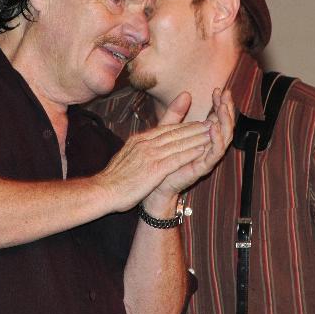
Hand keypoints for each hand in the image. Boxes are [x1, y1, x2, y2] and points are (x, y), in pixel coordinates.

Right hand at [97, 97, 211, 212]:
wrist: (103, 191)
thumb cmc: (113, 179)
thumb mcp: (125, 156)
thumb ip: (137, 148)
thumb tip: (141, 144)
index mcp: (139, 140)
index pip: (165, 129)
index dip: (183, 125)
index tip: (196, 123)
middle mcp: (145, 144)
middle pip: (174, 133)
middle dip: (194, 127)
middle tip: (210, 122)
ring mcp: (150, 155)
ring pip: (178, 143)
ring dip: (196, 137)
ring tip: (211, 133)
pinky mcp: (154, 169)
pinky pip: (176, 159)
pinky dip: (190, 153)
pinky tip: (202, 150)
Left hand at [154, 88, 233, 196]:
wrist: (155, 181)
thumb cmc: (162, 156)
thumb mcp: (168, 129)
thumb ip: (176, 113)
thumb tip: (186, 93)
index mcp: (202, 135)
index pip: (217, 116)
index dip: (219, 103)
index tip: (219, 90)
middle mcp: (208, 145)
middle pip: (225, 124)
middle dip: (227, 109)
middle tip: (226, 95)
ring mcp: (208, 156)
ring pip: (225, 137)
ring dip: (225, 121)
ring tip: (223, 108)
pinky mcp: (204, 166)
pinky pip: (215, 152)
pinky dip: (217, 140)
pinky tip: (214, 127)